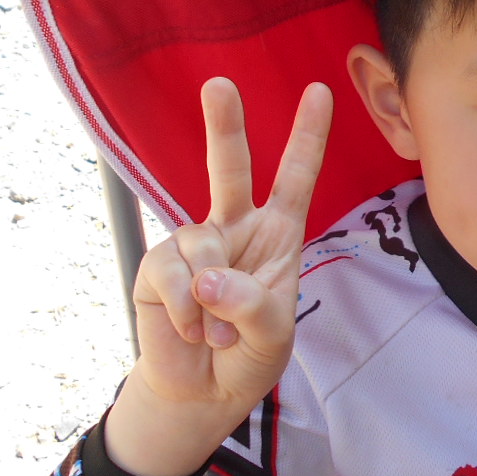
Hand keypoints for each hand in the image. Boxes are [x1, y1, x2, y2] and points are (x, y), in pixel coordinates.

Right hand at [105, 77, 332, 475]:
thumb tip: (205, 278)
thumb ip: (251, 304)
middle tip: (219, 84)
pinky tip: (192, 330)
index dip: (307, 136)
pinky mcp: (157, 267)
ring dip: (212, 299)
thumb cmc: (248, 353)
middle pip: (229, 168)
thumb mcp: (272, 334)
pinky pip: (172, 276)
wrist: (203, 391)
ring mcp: (194, 244)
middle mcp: (235, 227)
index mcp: (278, 234)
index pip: (295, 178)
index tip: (319, 90)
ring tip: (218, 332)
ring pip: (201, 243)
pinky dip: (185, 310)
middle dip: (223, 125)